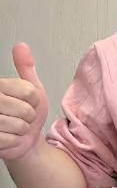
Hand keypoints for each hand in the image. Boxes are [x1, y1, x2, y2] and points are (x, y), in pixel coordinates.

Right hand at [0, 43, 47, 159]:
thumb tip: (21, 46)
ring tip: (16, 126)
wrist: (25, 139)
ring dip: (23, 129)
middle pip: (24, 109)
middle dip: (30, 116)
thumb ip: (25, 68)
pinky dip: (16, 141)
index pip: (28, 91)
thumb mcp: (30, 88)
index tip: (28, 102)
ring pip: (19, 125)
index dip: (35, 100)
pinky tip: (11, 137)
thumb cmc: (25, 114)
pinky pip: (12, 140)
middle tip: (22, 117)